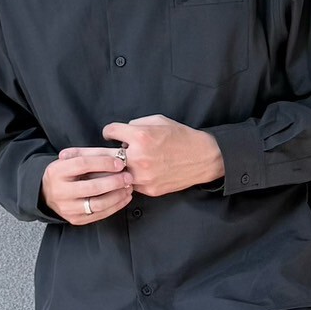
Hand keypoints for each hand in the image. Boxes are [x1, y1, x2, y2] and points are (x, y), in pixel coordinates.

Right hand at [40, 147, 132, 225]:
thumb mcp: (68, 160)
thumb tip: (114, 156)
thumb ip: (87, 155)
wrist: (47, 194)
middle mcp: (60, 192)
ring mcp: (67, 208)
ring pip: (98, 204)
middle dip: (114, 182)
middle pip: (92, 187)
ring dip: (117, 196)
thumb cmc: (63, 174)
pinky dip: (115, 206)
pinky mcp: (76, 219)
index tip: (119, 163)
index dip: (103, 163)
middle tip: (128, 177)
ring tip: (128, 187)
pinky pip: (99, 214)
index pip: (83, 164)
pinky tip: (124, 197)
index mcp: (57, 172)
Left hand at [101, 115, 223, 196]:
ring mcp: (143, 176)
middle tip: (111, 152)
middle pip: (107, 156)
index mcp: (141, 136)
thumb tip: (123, 132)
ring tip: (128, 164)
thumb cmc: (182, 137)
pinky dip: (133, 178)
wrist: (203, 158)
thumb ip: (137, 124)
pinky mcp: (149, 189)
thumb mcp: (159, 120)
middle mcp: (139, 157)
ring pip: (117, 174)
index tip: (111, 134)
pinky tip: (142, 172)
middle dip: (107, 152)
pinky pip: (132, 184)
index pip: (110, 131)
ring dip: (120, 168)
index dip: (110, 131)